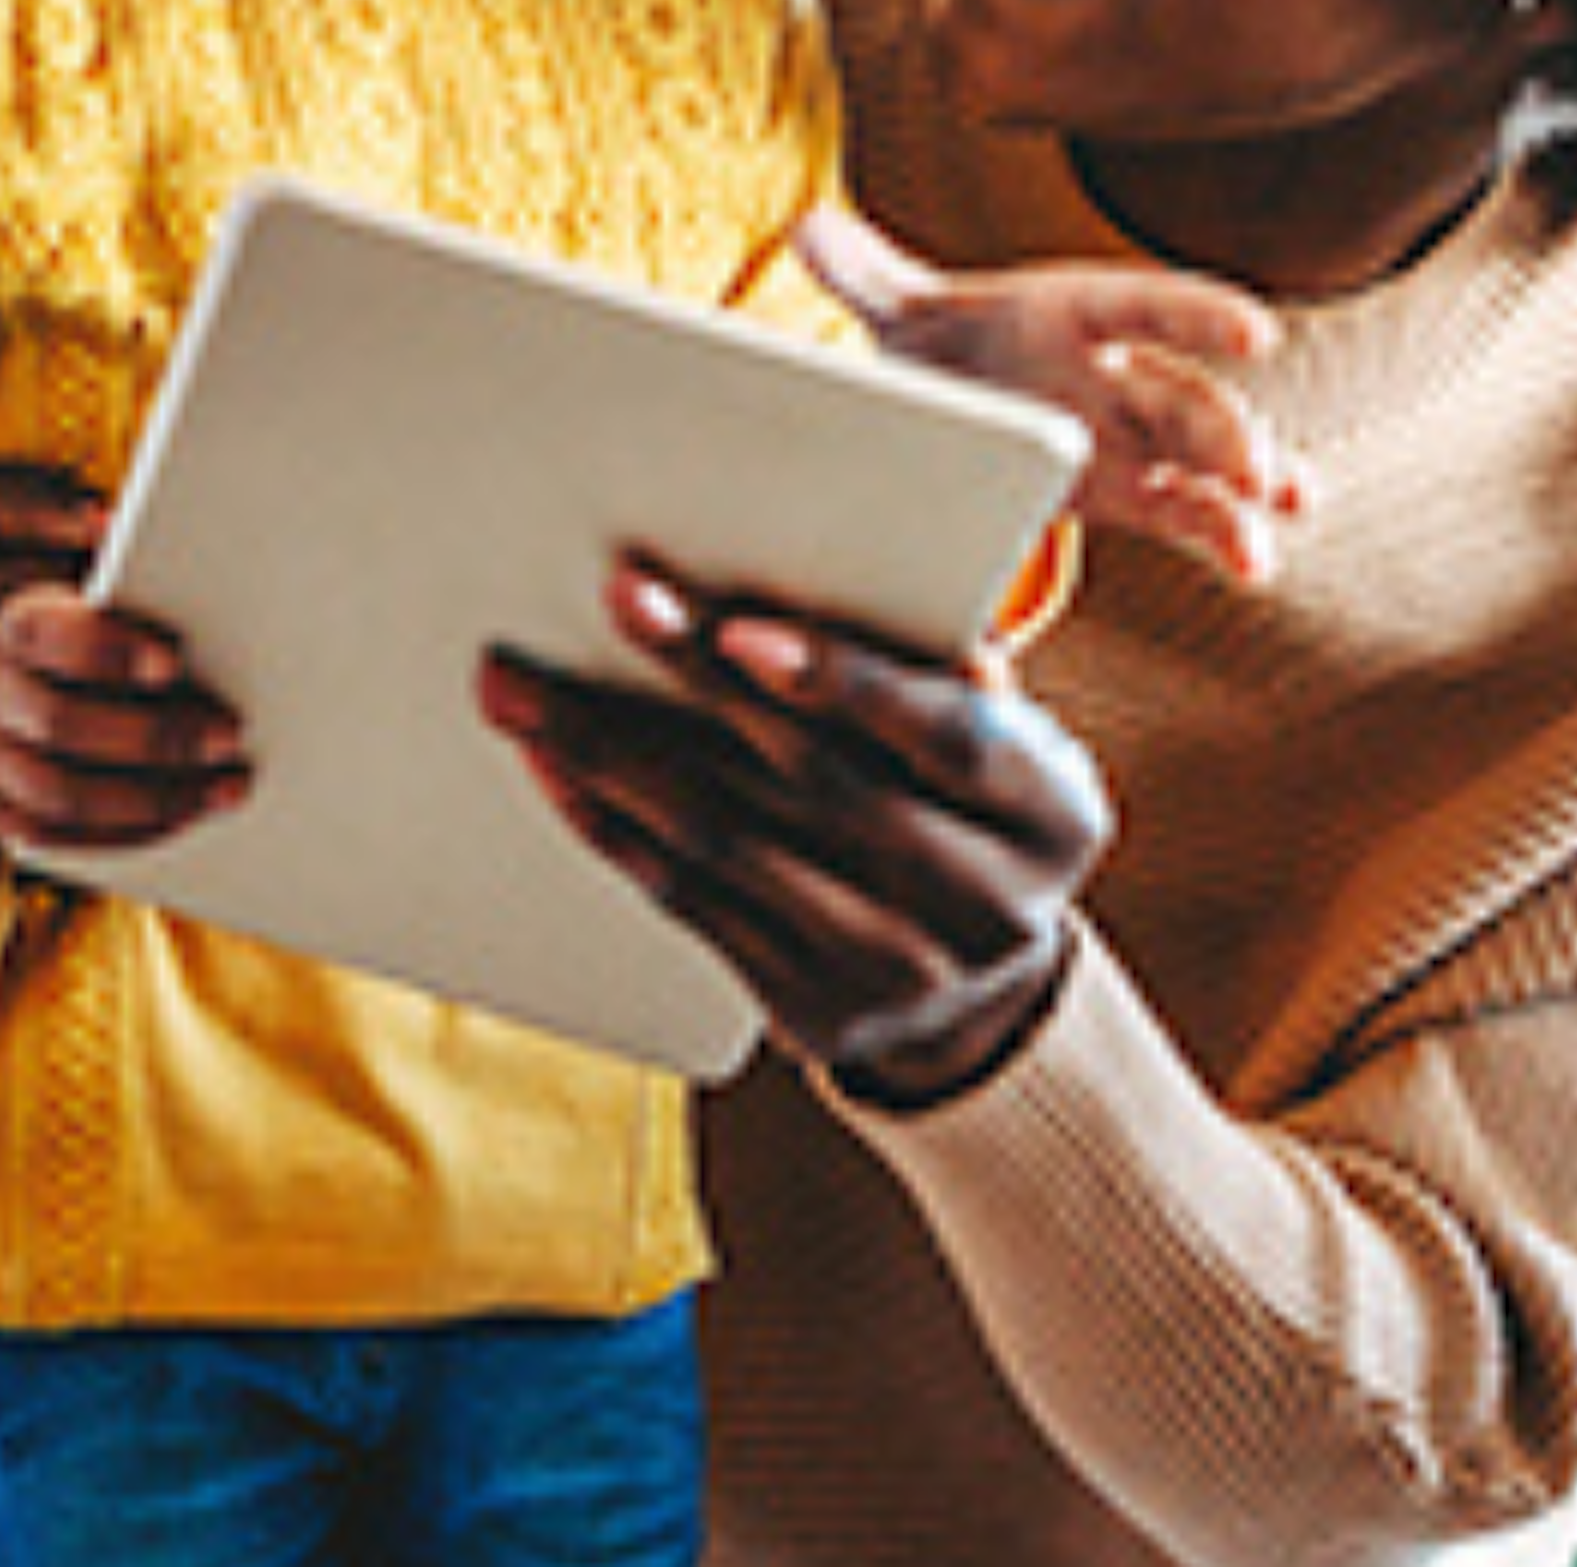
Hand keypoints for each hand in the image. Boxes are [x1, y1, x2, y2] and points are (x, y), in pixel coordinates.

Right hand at [0, 584, 247, 893]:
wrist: (9, 708)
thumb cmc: (89, 662)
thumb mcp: (101, 632)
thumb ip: (142, 640)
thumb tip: (223, 661)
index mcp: (13, 627)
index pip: (50, 635)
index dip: (109, 650)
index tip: (173, 665)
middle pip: (61, 723)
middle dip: (154, 736)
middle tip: (230, 738)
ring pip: (61, 794)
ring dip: (152, 799)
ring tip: (222, 788)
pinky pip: (54, 839)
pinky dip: (125, 833)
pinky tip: (182, 818)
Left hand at [477, 558, 1111, 1105]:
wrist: (977, 985)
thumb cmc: (962, 798)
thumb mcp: (993, 732)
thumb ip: (928, 660)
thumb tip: (816, 559)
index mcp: (1053, 813)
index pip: (947, 736)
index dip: (840, 680)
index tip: (737, 630)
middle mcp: (990, 908)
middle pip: (815, 783)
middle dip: (695, 686)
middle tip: (611, 601)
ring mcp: (901, 975)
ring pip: (731, 846)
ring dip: (613, 755)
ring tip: (523, 688)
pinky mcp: (813, 1015)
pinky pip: (691, 906)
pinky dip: (612, 829)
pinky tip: (555, 768)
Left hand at [797, 204, 1303, 580]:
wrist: (953, 396)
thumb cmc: (943, 339)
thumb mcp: (903, 312)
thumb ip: (864, 276)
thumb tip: (806, 229)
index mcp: (1073, 315)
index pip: (1144, 308)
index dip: (1200, 316)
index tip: (1259, 334)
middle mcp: (1118, 373)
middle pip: (1186, 398)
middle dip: (1228, 432)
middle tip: (1258, 469)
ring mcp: (1134, 437)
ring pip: (1204, 460)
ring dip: (1246, 488)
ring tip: (1281, 515)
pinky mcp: (1131, 493)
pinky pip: (1190, 510)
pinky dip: (1225, 529)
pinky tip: (1256, 558)